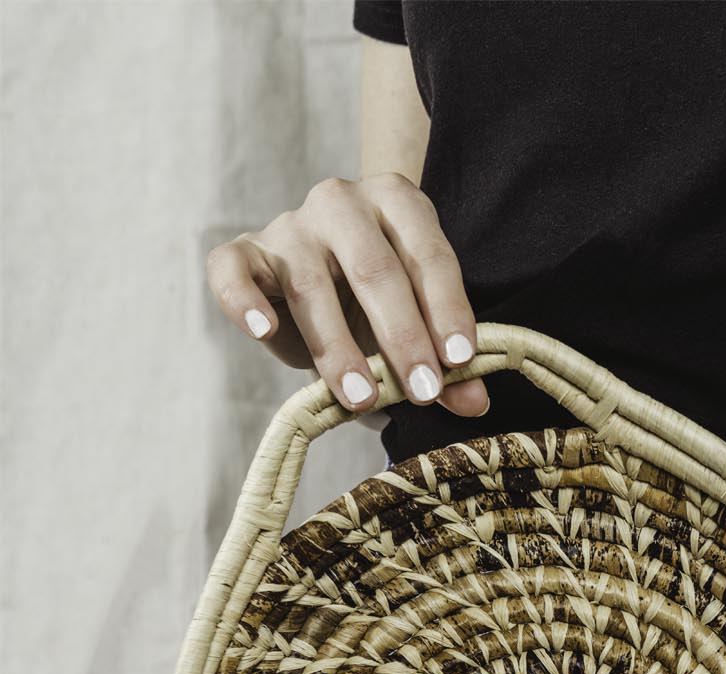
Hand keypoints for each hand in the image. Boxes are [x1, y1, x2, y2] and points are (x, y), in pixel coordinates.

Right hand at [205, 173, 489, 418]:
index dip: (446, 310)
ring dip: (338, 348)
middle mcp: (341, 202)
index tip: (459, 361)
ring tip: (362, 398)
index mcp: (396, 202)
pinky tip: (264, 332)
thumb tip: (474, 402)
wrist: (321, 280)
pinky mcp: (244, 252)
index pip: (428, 255)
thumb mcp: (419, 329)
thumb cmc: (379, 305)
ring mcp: (289, 225)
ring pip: (310, 284)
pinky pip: (233, 272)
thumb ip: (447, 364)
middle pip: (374, 269)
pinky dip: (243, 302)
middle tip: (421, 390)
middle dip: (401, 336)